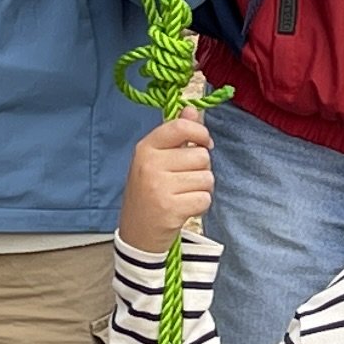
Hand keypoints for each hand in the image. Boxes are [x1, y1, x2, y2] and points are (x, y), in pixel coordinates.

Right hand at [122, 110, 214, 246]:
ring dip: (201, 188)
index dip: (200, 133)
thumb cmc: (150, 193)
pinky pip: (205, 198)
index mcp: (146, 148)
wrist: (137, 234)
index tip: (204, 143)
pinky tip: (184, 207)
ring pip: (206, 177)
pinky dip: (200, 204)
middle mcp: (150, 165)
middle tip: (184, 181)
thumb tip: (191, 108)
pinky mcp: (170, 208)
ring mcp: (159, 187)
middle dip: (201, 169)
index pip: (181, 127)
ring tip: (183, 195)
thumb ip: (176, 134)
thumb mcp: (156, 160)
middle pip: (201, 155)